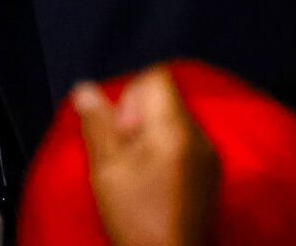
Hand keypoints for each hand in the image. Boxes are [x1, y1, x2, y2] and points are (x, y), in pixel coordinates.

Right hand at [73, 66, 219, 245]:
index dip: (130, 94)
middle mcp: (200, 135)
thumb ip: (96, 124)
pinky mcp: (211, 175)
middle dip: (138, 116)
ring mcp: (210, 156)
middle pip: (167, 98)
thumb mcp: (107, 170)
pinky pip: (187, 143)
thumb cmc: (138, 219)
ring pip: (176, 121)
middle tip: (122, 151)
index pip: (157, 76)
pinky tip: (152, 182)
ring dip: (152, 134)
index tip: (119, 127)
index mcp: (175, 128)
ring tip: (134, 169)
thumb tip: (84, 88)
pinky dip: (167, 152)